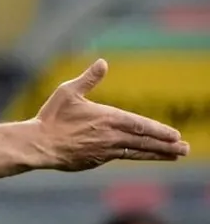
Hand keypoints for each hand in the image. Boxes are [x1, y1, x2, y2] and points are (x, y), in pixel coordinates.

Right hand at [34, 58, 188, 170]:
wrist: (39, 144)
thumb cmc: (51, 116)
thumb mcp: (68, 92)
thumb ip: (88, 79)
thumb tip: (103, 62)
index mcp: (107, 118)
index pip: (141, 125)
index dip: (160, 131)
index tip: (176, 135)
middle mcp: (110, 137)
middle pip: (144, 142)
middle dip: (167, 145)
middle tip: (185, 149)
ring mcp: (103, 152)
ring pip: (136, 153)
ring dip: (157, 154)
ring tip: (174, 156)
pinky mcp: (94, 161)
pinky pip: (118, 157)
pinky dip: (134, 156)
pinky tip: (141, 156)